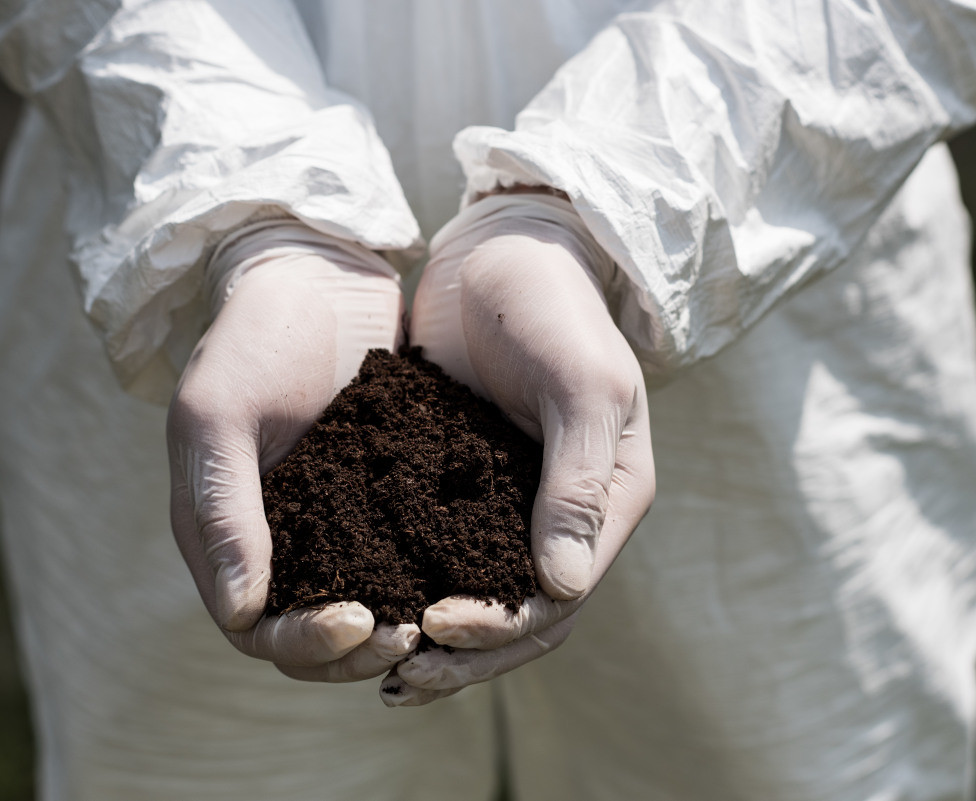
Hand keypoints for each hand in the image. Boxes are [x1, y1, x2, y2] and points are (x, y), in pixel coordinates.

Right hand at [167, 225, 419, 681]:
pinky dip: (433, 572)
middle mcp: (285, 541)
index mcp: (230, 536)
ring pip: (369, 602)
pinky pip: (408, 551)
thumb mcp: (220, 415)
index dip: (309, 644)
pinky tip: (475, 568)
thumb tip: (243, 614)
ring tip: (452, 614)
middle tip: (418, 633)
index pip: (263, 630)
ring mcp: (337, 520)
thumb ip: (225, 511)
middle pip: (320, 635)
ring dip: (404, 621)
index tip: (364, 623)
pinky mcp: (385, 494)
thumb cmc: (255, 335)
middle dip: (363, 648)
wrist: (317, 272)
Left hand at [381, 194, 654, 704]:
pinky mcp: (470, 484)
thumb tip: (561, 586)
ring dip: (437, 639)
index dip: (501, 627)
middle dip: (465, 655)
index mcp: (610, 501)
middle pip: (522, 616)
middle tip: (398, 678)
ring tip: (378, 666)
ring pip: (483, 595)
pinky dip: (413, 585)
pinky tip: (364, 601)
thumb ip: (579, 481)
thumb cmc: (554, 306)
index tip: (435, 627)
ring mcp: (518, 503)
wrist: (506, 250)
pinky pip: (446, 553)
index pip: (560, 596)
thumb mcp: (582, 384)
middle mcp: (568, 516)